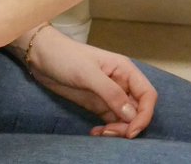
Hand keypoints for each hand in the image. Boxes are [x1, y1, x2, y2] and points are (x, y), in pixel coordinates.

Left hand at [22, 27, 156, 138]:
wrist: (42, 56)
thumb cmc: (66, 57)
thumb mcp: (88, 74)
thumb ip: (111, 93)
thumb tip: (131, 115)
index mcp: (125, 71)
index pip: (147, 95)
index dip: (144, 115)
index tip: (131, 131)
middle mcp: (122, 83)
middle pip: (138, 110)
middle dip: (129, 125)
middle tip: (109, 133)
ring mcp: (110, 95)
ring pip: (125, 118)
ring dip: (118, 130)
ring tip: (101, 133)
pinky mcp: (98, 104)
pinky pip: (111, 121)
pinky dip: (107, 130)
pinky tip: (95, 132)